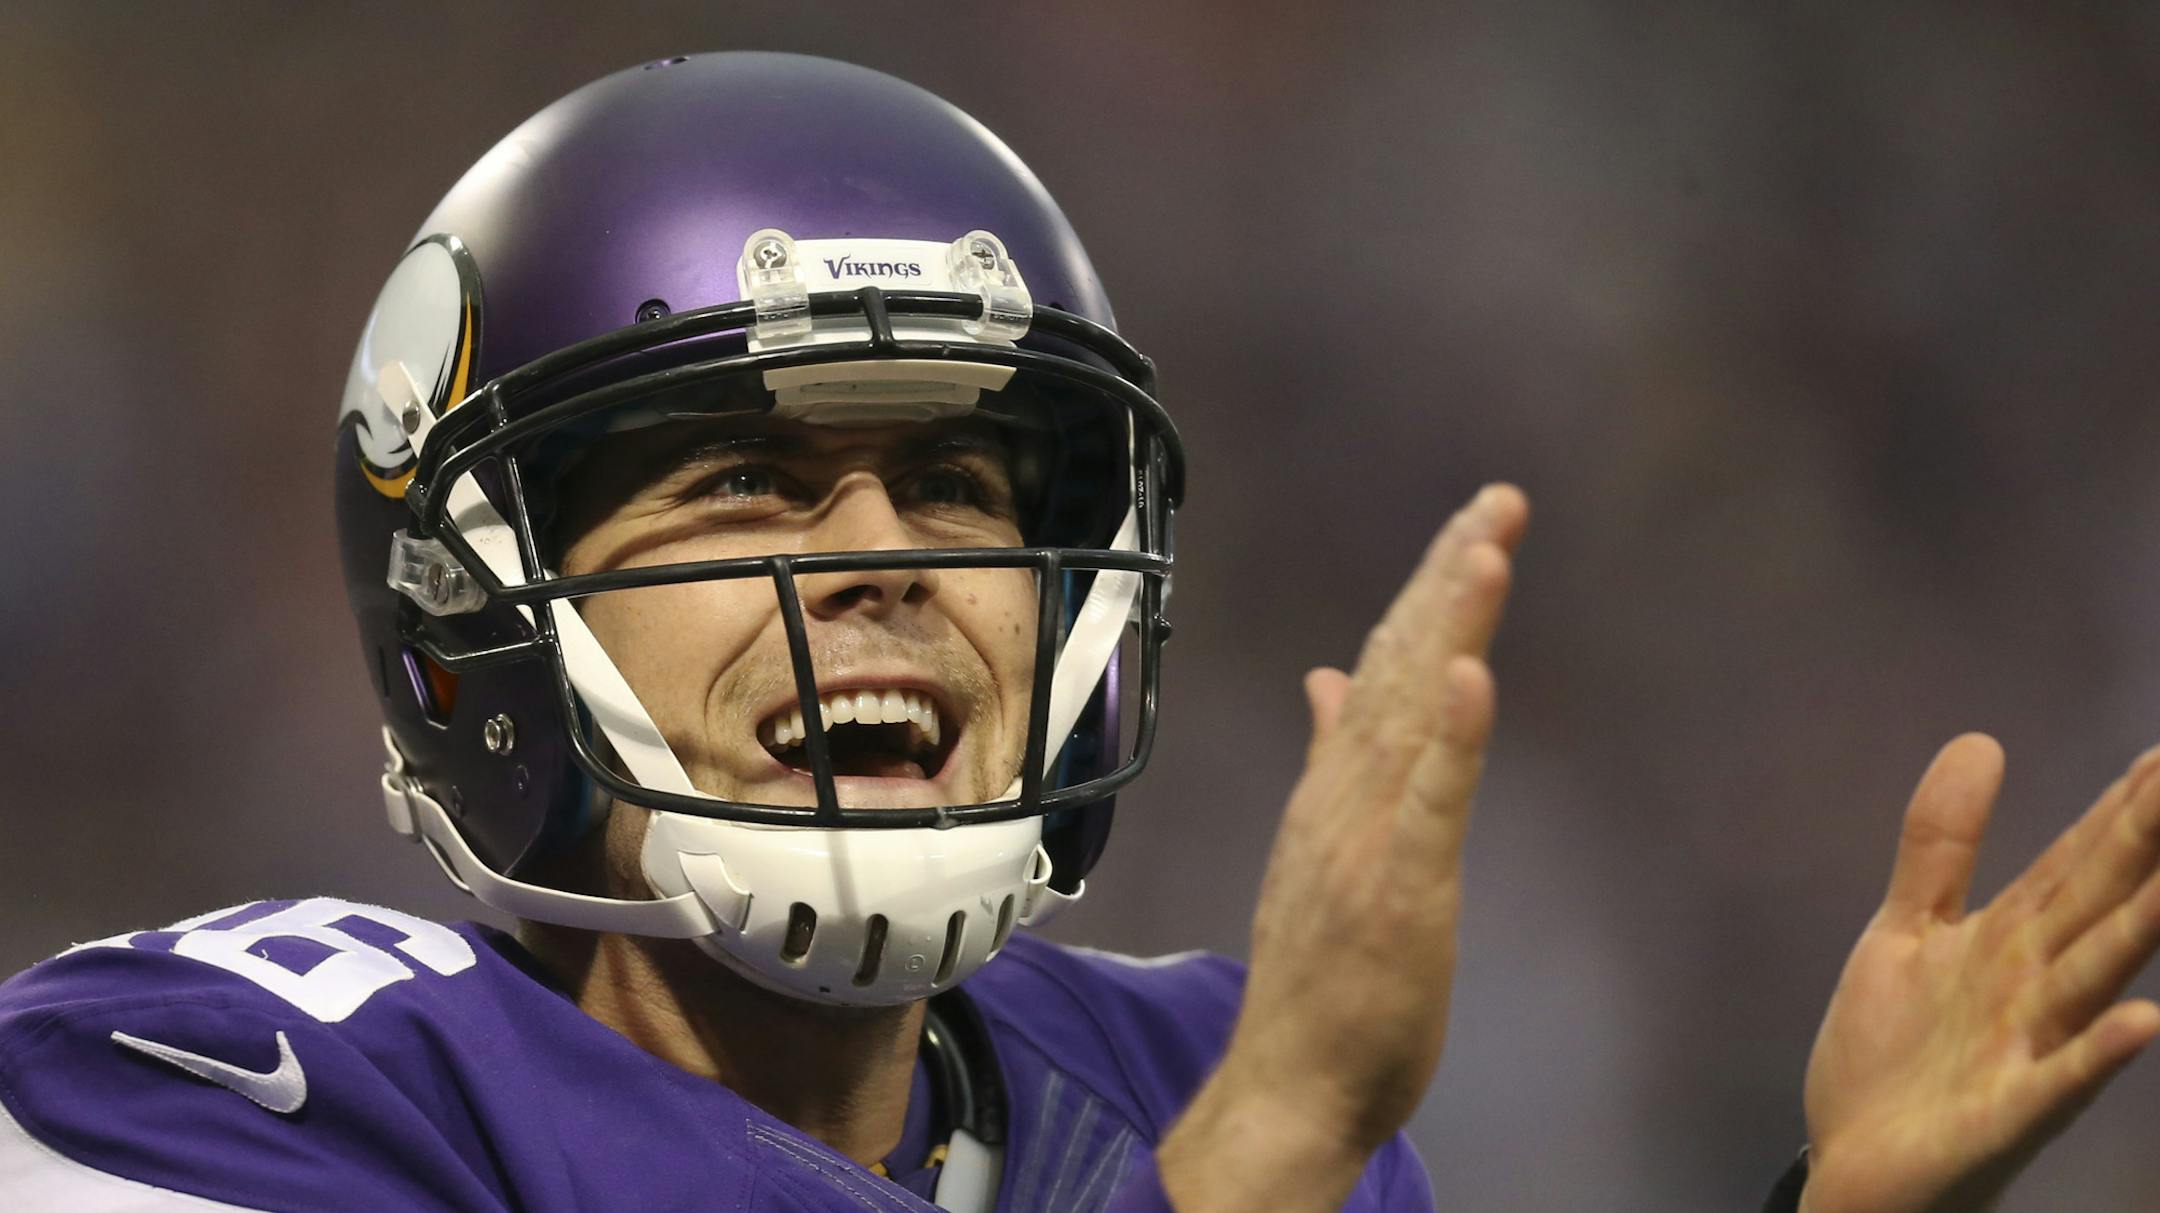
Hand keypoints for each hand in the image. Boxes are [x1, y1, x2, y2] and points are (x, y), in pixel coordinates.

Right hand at [1159, 483, 1528, 1211]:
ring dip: (1450, 627)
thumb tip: (1326, 677)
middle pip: (1404, 666)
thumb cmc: (1320, 975)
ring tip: (1485, 548)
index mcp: (1338, 784)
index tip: (1476, 521)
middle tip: (1500, 498)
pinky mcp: (1397, 889)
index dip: (1432, 590)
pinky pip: (1428, 803)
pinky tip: (1476, 675)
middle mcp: (1347, 794)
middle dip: (1451, 577)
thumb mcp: (1326, 848)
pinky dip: (1452, 737)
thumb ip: (1331, 757)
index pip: (1388, 665)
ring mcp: (1367, 837)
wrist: (1288, 1082)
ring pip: (1414, 714)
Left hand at [1801, 735, 2159, 1212]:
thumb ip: (1944, 843)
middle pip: (2098, 903)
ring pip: (2093, 979)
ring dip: (2140, 931)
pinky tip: (2146, 1022)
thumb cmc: (1895, 1052)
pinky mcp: (2004, 1111)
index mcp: (2011, 939)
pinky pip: (2060, 1080)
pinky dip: (2099, 1052)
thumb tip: (1982, 740)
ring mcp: (2025, 1048)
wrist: (1854, 1162)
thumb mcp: (1909, 927)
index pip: (2078, 861)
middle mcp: (2033, 986)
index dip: (2122, 805)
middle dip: (2145, 846)